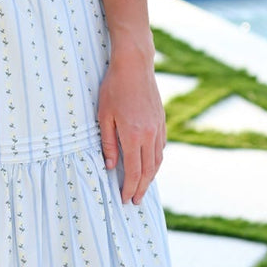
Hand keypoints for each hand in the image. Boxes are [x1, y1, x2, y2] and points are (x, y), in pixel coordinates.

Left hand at [97, 47, 166, 204]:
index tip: (125, 198)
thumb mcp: (104, 116)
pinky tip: (150, 165)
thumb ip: (108, 143)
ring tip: (143, 188)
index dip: (129, 187)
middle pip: (148, 170)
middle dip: (141, 188)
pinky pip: (161, 147)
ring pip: (157, 160)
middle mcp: (149, 135)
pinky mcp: (162, 121)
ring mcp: (158, 128)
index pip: (133, 170)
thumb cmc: (114, 88)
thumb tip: (111, 166)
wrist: (135, 65)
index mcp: (133, 135)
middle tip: (135, 201)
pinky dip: (156, 161)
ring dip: (151, 177)